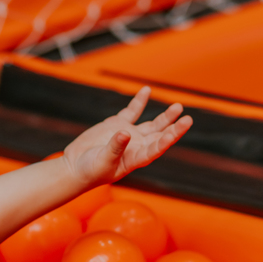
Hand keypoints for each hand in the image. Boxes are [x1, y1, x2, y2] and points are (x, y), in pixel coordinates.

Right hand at [61, 87, 192, 186]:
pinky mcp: (117, 125)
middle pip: (159, 135)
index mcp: (136, 159)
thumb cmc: (90, 171)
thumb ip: (115, 147)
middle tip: (188, 118)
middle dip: (173, 127)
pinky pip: (132, 111)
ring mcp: (129, 135)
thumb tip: (125, 132)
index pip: (155, 150)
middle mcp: (137, 147)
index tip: (175, 133)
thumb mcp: (103, 161)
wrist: (75, 166)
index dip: (166, 142)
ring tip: (178, 107)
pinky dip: (139, 101)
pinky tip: (146, 90)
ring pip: (152, 124)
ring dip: (165, 116)